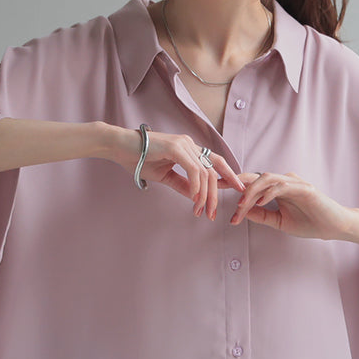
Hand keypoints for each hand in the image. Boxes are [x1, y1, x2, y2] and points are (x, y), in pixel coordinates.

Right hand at [108, 126, 245, 217]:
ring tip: (200, 211)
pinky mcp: (175, 148)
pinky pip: (193, 170)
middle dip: (216, 194)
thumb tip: (196, 197)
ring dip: (205, 195)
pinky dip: (196, 186)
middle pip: (213, 170)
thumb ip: (182, 185)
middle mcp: (189, 144)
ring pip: (205, 172)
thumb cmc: (139, 159)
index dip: (229, 175)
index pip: (215, 162)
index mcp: (189, 149)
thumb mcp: (165, 176)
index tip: (238, 190)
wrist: (120, 147)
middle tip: (213, 214)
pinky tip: (194, 199)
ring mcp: (183, 144)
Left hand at [230, 171, 354, 240]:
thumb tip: (242, 212)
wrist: (333, 226)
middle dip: (236, 182)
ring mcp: (294, 183)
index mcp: (277, 188)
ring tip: (240, 204)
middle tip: (218, 188)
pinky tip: (259, 202)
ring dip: (251, 191)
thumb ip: (262, 215)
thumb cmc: (310, 222)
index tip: (216, 189)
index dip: (234, 184)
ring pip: (266, 179)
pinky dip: (269, 193)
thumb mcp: (279, 221)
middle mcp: (284, 181)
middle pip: (255, 177)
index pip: (252, 183)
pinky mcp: (304, 188)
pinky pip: (282, 186)